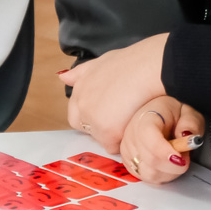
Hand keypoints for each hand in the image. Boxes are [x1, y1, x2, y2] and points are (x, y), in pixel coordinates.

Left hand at [58, 32, 169, 153]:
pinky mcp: (106, 131)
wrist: (148, 68)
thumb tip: (63, 77)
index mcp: (79, 89)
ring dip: (113, 135)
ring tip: (130, 121)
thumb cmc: (131, 63)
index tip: (109, 113)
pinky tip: (134, 128)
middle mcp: (81, 104)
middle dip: (100, 127)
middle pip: (86, 128)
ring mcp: (92, 119)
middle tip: (121, 119)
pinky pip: (113, 146)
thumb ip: (81, 73)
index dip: (94, 116)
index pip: (77, 114)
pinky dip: (123, 141)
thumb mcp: (100, 62)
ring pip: (100, 139)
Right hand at [117, 97, 205, 185]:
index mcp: (146, 118)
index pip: (148, 136)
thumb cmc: (171, 116)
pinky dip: (162, 175)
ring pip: (150, 174)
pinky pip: (147, 179)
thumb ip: (191, 123)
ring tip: (174, 158)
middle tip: (184, 155)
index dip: (164, 152)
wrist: (157, 118)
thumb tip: (186, 135)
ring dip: (169, 171)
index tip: (181, 158)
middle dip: (174, 165)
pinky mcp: (128, 163)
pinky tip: (165, 164)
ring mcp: (128, 150)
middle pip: (150, 160)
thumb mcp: (187, 113)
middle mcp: (132, 134)